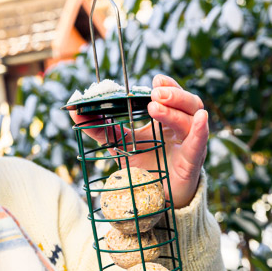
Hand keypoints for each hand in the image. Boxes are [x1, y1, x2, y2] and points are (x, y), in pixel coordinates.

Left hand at [70, 74, 208, 207]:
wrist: (155, 197)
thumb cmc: (143, 166)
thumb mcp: (121, 144)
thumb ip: (102, 129)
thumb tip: (75, 113)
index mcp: (166, 121)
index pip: (173, 96)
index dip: (169, 85)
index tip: (155, 79)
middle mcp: (181, 128)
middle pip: (187, 103)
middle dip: (173, 94)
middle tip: (155, 92)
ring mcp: (188, 143)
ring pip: (191, 119)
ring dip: (175, 110)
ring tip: (155, 104)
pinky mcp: (192, 162)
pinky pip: (199, 144)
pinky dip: (201, 130)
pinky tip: (201, 118)